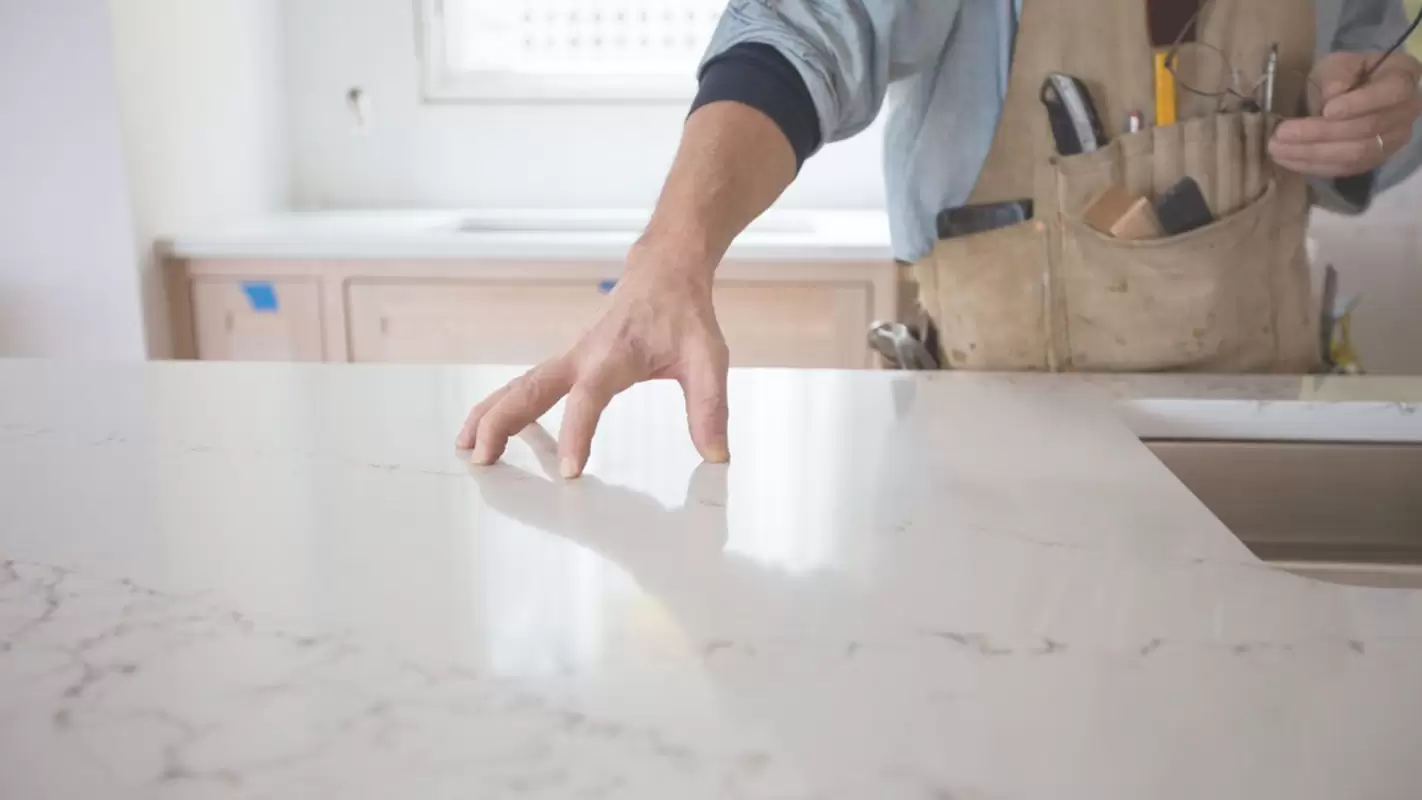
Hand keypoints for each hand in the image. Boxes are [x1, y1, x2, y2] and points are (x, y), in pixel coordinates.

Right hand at [455, 246, 730, 478]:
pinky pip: (528, 385)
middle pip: (532, 389)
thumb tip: (716, 455)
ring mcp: (570, 358)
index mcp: (614, 356)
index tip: (569, 472)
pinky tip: (487, 427)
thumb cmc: (684, 314)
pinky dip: (503, 404)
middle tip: (482, 458)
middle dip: (503, 422)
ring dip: (492, 414)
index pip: (589, 399)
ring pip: (520, 386)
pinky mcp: (568, 362)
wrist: (665, 271)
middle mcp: (583, 356)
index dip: (576, 434)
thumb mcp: (708, 358)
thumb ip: (709, 407)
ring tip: (467, 448)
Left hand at [1269, 50, 1421, 177]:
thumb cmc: (1344, 73)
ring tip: (1277, 149)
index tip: (1327, 110)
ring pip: (1355, 154)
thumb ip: (1336, 74)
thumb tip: (1332, 95)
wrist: (1347, 94)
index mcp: (1403, 78)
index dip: (1360, 104)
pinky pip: (1345, 169)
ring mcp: (1392, 140)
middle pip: (1367, 129)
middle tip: (1282, 133)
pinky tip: (1288, 159)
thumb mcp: (1338, 63)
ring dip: (1312, 153)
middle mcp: (1406, 112)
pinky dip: (1314, 165)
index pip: (1391, 93)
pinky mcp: (1372, 161)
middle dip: (1321, 133)